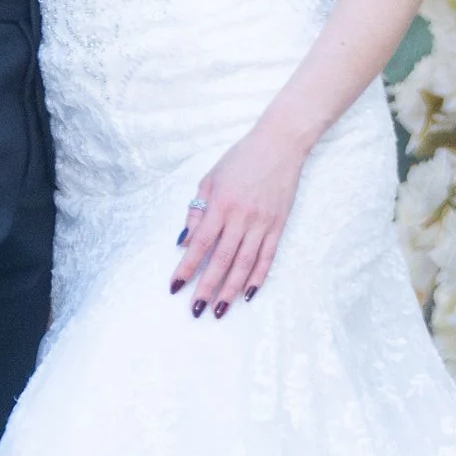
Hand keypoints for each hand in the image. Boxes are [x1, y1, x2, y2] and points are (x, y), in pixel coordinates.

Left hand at [173, 122, 303, 316]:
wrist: (280, 144)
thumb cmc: (241, 159)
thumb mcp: (211, 178)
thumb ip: (197, 210)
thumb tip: (184, 241)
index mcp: (221, 204)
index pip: (200, 244)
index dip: (186, 267)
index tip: (175, 287)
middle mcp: (241, 217)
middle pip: (221, 260)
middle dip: (206, 288)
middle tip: (196, 310)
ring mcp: (262, 223)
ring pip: (244, 264)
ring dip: (230, 290)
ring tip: (219, 310)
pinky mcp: (278, 226)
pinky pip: (267, 258)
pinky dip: (257, 278)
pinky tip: (248, 294)